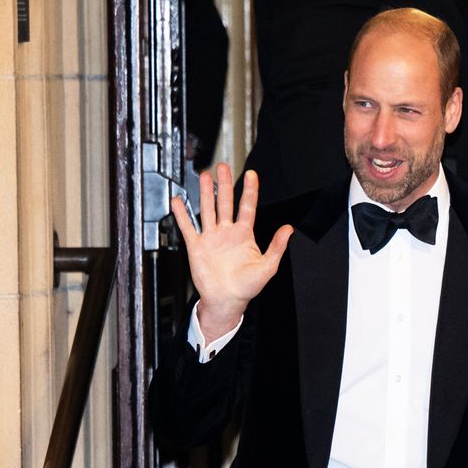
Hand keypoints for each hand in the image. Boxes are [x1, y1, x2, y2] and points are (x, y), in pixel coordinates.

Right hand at [171, 162, 292, 340]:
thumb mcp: (268, 266)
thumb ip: (277, 246)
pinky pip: (188, 227)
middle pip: (225, 202)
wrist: (227, 299)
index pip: (247, 207)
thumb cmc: (247, 287)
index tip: (251, 174)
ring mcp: (211, 237)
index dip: (250, 190)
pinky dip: (182, 214)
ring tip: (204, 176)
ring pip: (208, 209)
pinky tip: (178, 201)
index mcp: (244, 235)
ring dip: (205, 192)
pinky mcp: (197, 246)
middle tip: (222, 167)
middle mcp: (227, 233)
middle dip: (224, 183)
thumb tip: (288, 229)